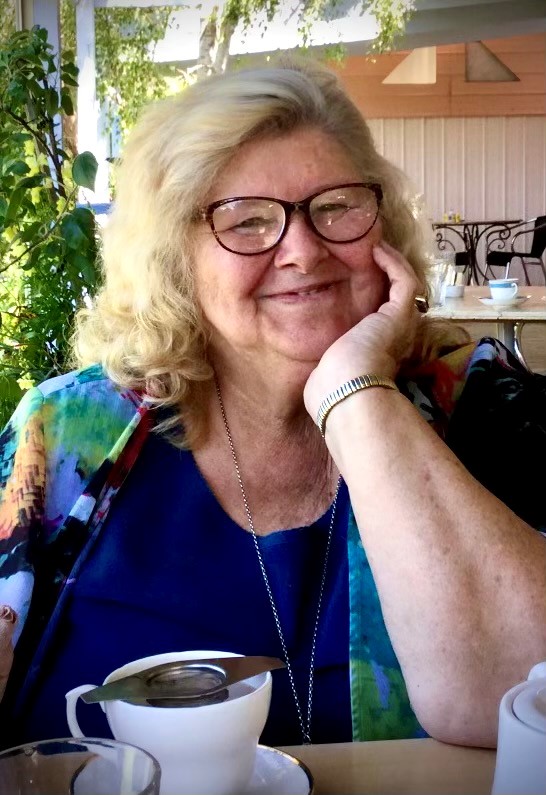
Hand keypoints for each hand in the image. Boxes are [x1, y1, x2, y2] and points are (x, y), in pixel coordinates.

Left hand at [304, 241, 421, 421]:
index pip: (383, 317)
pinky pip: (404, 280)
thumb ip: (327, 365)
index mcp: (380, 349)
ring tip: (375, 245)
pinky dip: (392, 263)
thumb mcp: (328, 370)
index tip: (358, 276)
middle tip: (370, 252)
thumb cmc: (332, 387)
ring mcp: (401, 324)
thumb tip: (312, 377)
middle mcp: (396, 335)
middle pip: (398, 298)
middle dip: (386, 273)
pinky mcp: (399, 313)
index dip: (375, 294)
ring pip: (406, 285)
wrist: (346, 390)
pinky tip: (376, 250)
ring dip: (392, 262)